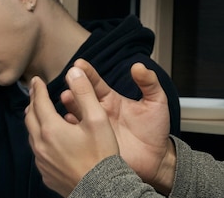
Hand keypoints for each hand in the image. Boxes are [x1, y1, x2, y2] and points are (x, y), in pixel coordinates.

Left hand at [25, 68, 118, 195]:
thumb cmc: (102, 154)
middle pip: (30, 118)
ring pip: (32, 136)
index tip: (36, 80)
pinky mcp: (46, 174)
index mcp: (51, 128)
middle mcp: (41, 145)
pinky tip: (48, 140)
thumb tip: (73, 70)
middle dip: (32, 103)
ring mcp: (42, 162)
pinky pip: (38, 153)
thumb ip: (84, 92)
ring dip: (34, 122)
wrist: (101, 191)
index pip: (39, 102)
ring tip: (39, 114)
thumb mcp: (97, 118)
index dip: (38, 89)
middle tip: (35, 93)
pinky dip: (40, 140)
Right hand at [64, 59, 174, 193]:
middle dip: (74, 87)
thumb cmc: (156, 129)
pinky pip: (80, 138)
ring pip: (78, 116)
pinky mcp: (95, 146)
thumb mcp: (156, 102)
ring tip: (66, 97)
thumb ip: (149, 83)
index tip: (79, 63)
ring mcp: (95, 130)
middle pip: (82, 97)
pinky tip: (69, 122)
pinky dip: (72, 130)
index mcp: (111, 100)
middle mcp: (100, 113)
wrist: (157, 158)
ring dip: (70, 106)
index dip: (87, 73)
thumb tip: (139, 66)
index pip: (96, 83)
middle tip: (69, 79)